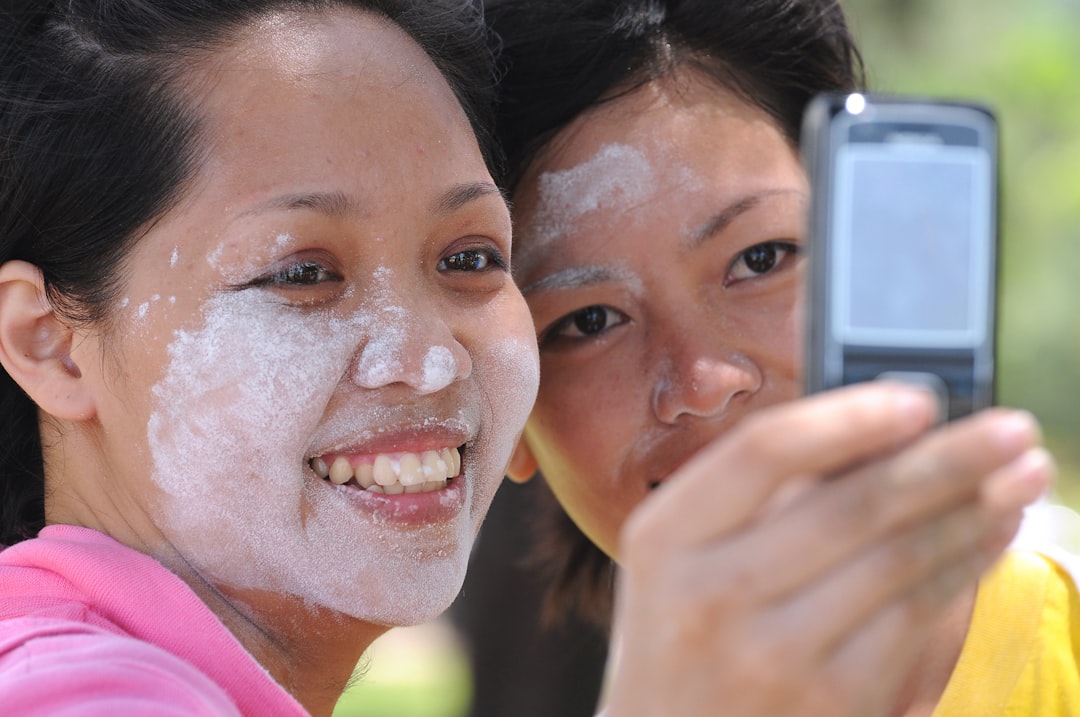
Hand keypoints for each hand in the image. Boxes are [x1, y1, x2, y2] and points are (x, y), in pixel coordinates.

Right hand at [602, 382, 1052, 716]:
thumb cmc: (686, 629)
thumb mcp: (685, 554)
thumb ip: (758, 493)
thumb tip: (883, 430)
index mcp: (667, 536)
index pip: (763, 453)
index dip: (848, 417)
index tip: (918, 397)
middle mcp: (713, 595)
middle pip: (850, 506)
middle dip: (948, 460)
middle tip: (1011, 427)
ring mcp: (773, 656)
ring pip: (898, 563)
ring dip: (974, 511)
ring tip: (1022, 474)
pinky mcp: (831, 704)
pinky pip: (917, 620)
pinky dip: (965, 569)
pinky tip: (990, 535)